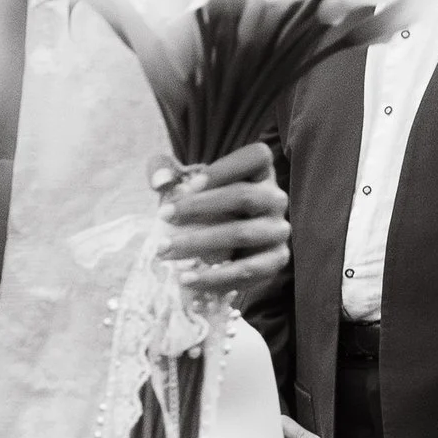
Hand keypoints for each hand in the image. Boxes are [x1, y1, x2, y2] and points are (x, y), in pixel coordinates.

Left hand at [155, 141, 288, 295]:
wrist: (224, 250)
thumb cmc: (202, 208)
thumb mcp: (183, 184)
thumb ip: (164, 170)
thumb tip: (159, 180)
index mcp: (260, 172)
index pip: (256, 157)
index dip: (224, 168)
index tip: (188, 184)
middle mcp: (275, 199)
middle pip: (244, 196)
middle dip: (199, 206)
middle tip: (163, 217)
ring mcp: (278, 230)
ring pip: (243, 234)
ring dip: (200, 243)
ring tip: (165, 251)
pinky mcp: (276, 260)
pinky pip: (248, 270)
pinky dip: (215, 278)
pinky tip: (187, 280)